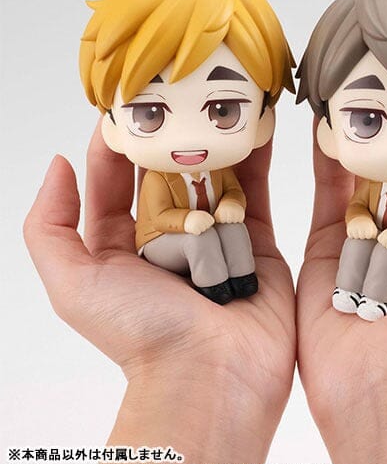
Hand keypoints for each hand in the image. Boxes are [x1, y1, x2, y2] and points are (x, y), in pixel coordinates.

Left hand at [24, 121, 295, 463]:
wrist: (212, 375)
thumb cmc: (140, 332)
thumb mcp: (72, 282)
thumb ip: (51, 226)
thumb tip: (58, 166)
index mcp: (123, 245)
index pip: (115, 180)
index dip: (117, 142)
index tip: (126, 104)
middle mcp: (170, 238)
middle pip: (168, 172)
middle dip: (171, 132)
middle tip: (178, 88)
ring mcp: (215, 237)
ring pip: (213, 175)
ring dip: (215, 139)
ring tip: (218, 98)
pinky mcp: (256, 242)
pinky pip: (255, 191)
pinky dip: (257, 157)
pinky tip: (257, 124)